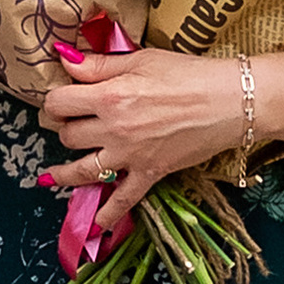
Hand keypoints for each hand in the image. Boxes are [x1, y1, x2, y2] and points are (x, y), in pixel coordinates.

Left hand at [37, 44, 245, 242]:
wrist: (231, 101)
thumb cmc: (189, 74)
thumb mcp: (142, 59)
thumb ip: (100, 64)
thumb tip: (65, 60)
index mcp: (109, 96)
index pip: (59, 103)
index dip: (55, 99)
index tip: (62, 98)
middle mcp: (114, 129)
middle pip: (67, 135)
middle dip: (64, 127)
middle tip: (70, 123)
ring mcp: (130, 155)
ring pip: (82, 170)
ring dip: (64, 173)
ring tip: (52, 175)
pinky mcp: (150, 173)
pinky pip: (123, 200)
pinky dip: (108, 215)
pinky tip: (97, 223)